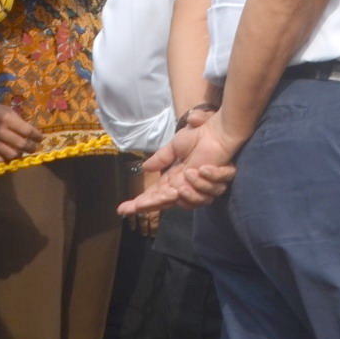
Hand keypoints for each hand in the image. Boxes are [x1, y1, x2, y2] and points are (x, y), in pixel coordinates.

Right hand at [0, 97, 40, 163]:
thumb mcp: (3, 109)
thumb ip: (16, 120)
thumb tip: (28, 130)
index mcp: (7, 119)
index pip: (28, 131)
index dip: (37, 136)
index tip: (40, 138)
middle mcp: (0, 132)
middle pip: (22, 145)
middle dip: (32, 147)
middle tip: (35, 147)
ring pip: (12, 155)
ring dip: (20, 154)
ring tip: (21, 151)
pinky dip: (5, 159)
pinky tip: (8, 155)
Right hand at [124, 107, 243, 213]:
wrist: (218, 129)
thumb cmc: (198, 136)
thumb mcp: (173, 147)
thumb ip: (161, 159)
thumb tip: (145, 169)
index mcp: (174, 179)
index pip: (155, 195)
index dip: (141, 202)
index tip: (122, 209)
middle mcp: (186, 185)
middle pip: (166, 202)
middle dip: (151, 204)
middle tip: (137, 205)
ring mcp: (201, 185)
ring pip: (189, 202)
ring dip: (186, 193)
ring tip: (182, 179)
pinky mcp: (215, 181)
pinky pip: (209, 191)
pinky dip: (205, 181)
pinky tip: (202, 169)